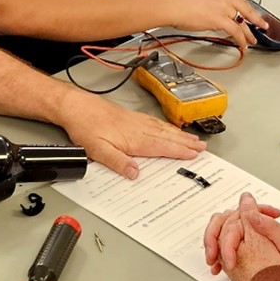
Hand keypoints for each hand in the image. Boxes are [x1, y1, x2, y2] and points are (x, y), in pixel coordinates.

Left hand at [58, 91, 205, 178]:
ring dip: (179, 134)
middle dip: (186, 142)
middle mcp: (138, 128)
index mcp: (134, 138)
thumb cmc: (85, 126)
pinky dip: (166, 126)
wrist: (76, 106)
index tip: (195, 153)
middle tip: (202, 146)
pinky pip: (155, 122)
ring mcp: (135, 121)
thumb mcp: (97, 150)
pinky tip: (168, 128)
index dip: (180, 151)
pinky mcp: (130, 117)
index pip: (162, 146)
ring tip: (193, 138)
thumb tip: (135, 174)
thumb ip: (118, 162)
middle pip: (167, 137)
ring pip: (163, 129)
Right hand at [167, 0, 267, 49]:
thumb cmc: (182, 4)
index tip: (253, 14)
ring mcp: (224, 8)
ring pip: (242, 23)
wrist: (175, 7)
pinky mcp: (220, 19)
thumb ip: (214, 5)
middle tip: (262, 25)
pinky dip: (241, 40)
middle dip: (256, 20)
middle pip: (246, 10)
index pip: (240, 0)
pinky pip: (236, 32)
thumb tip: (217, 15)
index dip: (249, 9)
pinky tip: (242, 44)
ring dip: (248, 33)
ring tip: (252, 40)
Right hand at [205, 193, 279, 280]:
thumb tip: (251, 213)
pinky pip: (227, 251)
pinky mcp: (247, 253)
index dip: (226, 238)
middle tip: (212, 257)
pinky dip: (220, 259)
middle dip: (213, 239)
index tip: (229, 259)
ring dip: (214, 249)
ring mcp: (248, 240)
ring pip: (221, 237)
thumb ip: (270, 227)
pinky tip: (219, 269)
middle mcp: (251, 228)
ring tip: (214, 265)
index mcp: (260, 221)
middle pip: (222, 224)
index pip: (233, 220)